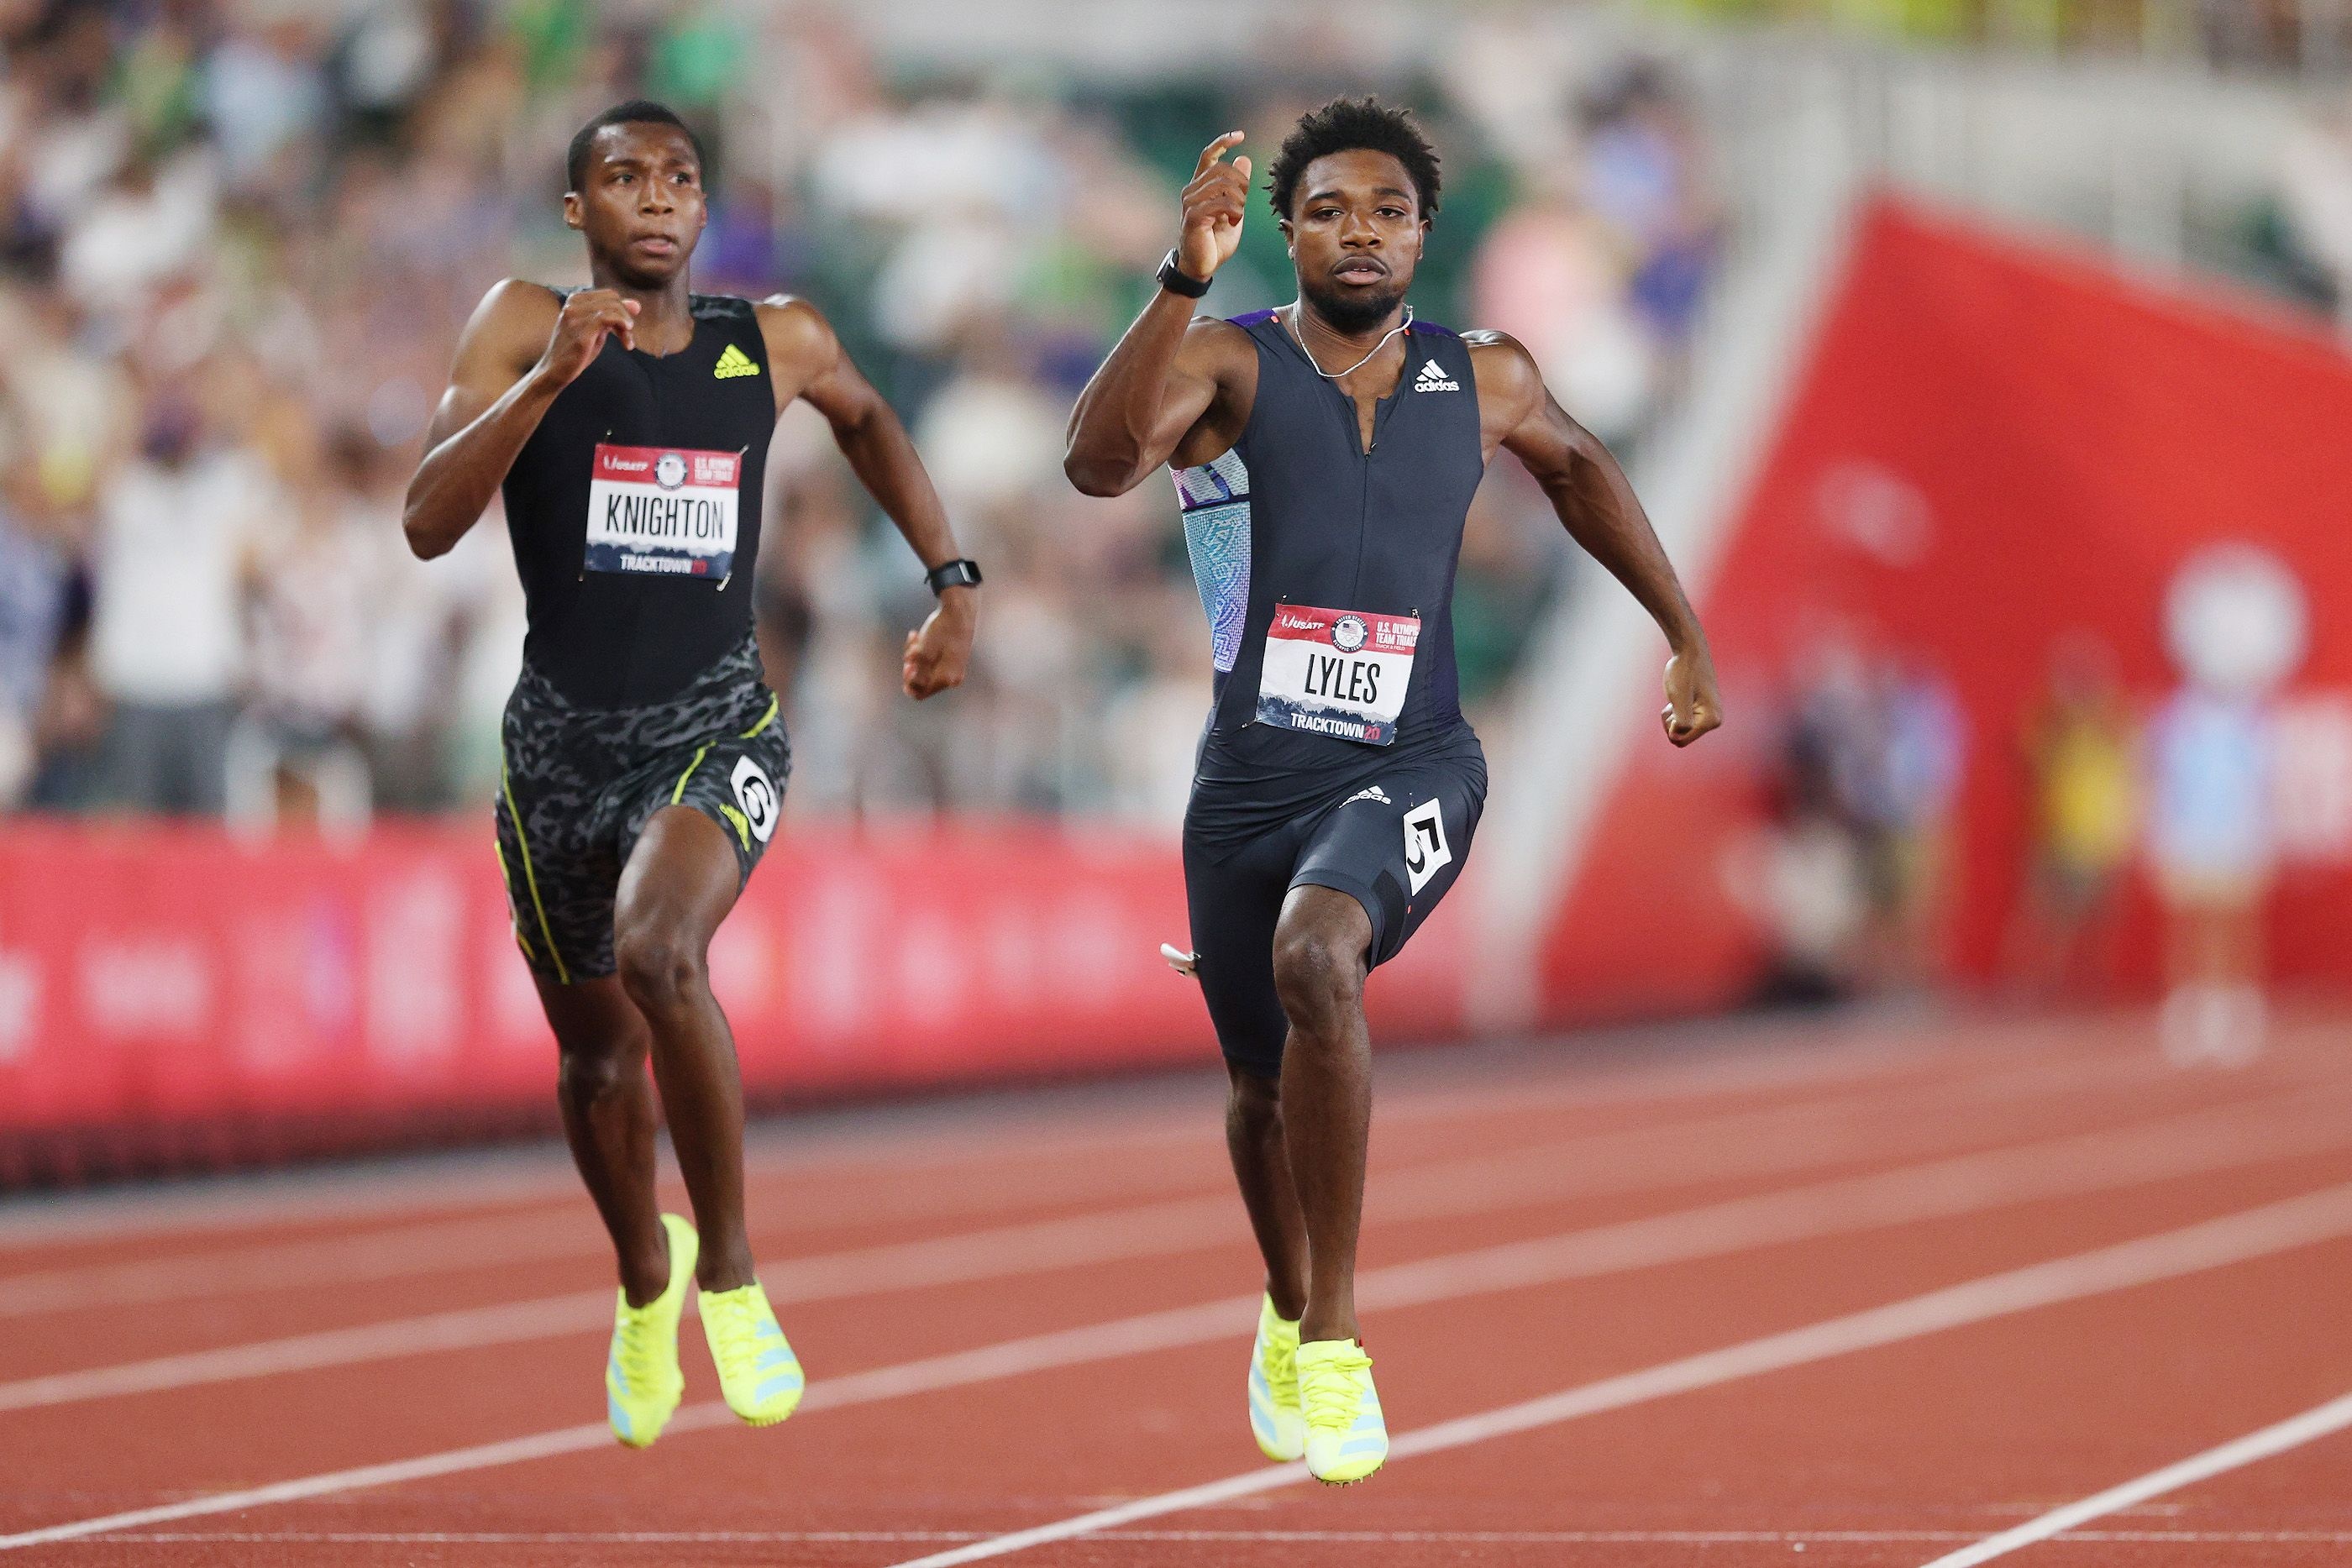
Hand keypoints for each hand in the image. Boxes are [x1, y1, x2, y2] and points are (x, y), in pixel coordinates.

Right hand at [537, 289, 638, 386]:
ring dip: (626, 325)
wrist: (555, 370)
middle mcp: (573, 304)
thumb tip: (636, 304)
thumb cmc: (576, 351)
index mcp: (575, 299)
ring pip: (613, 308)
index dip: (622, 309)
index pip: (609, 294)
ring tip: (627, 342)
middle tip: (627, 336)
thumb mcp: (596, 329)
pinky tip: (626, 342)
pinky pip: (609, 318)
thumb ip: (613, 316)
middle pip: (613, 299)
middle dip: (625, 317)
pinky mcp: (581, 331)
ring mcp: (575, 316)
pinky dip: (622, 327)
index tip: (626, 327)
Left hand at [901, 587, 975, 699]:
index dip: (908, 682)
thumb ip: (916, 675)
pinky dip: (924, 651)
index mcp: (945, 679)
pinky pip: (933, 661)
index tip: (907, 666)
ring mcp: (954, 669)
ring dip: (915, 655)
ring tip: (915, 638)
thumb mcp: (923, 653)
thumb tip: (910, 688)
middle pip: (922, 681)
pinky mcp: (953, 659)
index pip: (920, 693)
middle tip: (911, 650)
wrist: (960, 611)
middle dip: (912, 666)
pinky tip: (919, 636)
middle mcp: (952, 678)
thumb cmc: (942, 631)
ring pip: (926, 669)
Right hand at [1177, 132, 1250, 282]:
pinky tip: (1232, 221)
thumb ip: (1238, 187)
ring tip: (1237, 215)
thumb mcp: (1233, 209)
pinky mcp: (1193, 216)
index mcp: (1200, 186)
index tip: (1240, 136)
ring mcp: (1190, 202)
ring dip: (1239, 200)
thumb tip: (1244, 159)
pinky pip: (1221, 202)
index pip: (1208, 155)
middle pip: (1222, 168)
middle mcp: (1191, 190)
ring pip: (1223, 184)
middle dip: (1241, 183)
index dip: (1223, 142)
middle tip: (1244, 201)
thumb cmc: (1215, 240)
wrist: (1202, 266)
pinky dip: (1234, 211)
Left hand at [1661, 645, 1722, 746]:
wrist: (1690, 652)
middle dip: (1671, 722)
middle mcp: (1714, 721)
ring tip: (1676, 698)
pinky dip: (1675, 712)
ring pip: (1680, 730)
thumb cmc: (1684, 671)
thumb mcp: (1679, 697)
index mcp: (1712, 720)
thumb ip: (1681, 721)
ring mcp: (1708, 716)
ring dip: (1672, 716)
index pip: (1681, 740)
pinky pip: (1682, 722)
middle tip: (1673, 702)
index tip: (1673, 707)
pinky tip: (1679, 697)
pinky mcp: (1702, 711)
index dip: (1670, 726)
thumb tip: (1676, 738)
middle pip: (1681, 737)